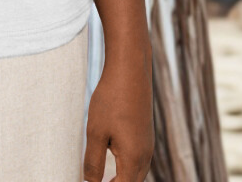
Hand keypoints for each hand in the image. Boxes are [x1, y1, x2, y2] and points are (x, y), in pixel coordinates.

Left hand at [83, 48, 154, 181]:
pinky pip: (137, 159)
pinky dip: (126, 166)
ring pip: (136, 173)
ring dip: (122, 178)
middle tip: (95, 180)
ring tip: (104, 178)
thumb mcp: (96, 132)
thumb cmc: (112, 99)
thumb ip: (94, 161)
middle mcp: (145, 156)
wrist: (130, 70)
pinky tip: (114, 158)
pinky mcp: (145, 134)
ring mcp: (147, 145)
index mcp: (134, 160)